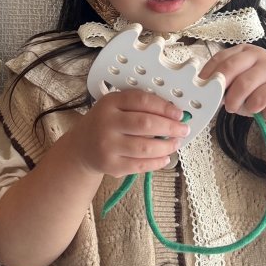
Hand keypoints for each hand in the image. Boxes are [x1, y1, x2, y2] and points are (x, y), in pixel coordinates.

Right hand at [68, 89, 188, 177]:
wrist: (81, 147)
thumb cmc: (105, 124)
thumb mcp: (115, 107)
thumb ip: (138, 106)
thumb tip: (173, 114)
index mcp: (110, 103)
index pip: (142, 101)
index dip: (164, 107)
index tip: (178, 113)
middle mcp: (106, 123)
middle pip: (145, 124)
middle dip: (170, 128)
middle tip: (183, 130)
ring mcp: (107, 145)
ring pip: (145, 147)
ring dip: (166, 146)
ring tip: (175, 144)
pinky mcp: (110, 165)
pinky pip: (139, 165)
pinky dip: (157, 162)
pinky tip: (165, 158)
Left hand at [200, 45, 265, 127]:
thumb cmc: (255, 94)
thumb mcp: (235, 86)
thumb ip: (222, 83)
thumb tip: (203, 88)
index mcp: (244, 52)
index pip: (221, 57)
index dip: (208, 72)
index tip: (201, 86)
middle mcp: (259, 55)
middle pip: (231, 66)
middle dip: (219, 86)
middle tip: (216, 100)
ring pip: (245, 83)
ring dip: (234, 100)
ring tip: (233, 107)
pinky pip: (260, 97)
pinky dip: (251, 107)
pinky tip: (253, 108)